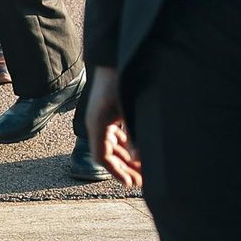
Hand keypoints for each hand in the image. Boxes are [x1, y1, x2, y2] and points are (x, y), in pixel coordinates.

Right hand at [86, 66, 142, 187]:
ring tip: (143, 168)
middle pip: (108, 153)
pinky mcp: (110, 111)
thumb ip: (135, 137)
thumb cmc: (121, 82)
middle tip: (142, 180)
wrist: (115, 57)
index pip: (102, 157)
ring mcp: (103, 117)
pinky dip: (127, 145)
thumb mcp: (130, 112)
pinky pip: (116, 134)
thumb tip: (140, 160)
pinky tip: (139, 149)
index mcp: (97, 124)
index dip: (115, 172)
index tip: (129, 183)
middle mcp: (97, 123)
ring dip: (127, 157)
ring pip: (113, 144)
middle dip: (124, 167)